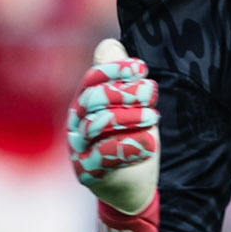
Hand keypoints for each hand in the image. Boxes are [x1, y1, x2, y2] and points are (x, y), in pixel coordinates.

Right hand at [68, 37, 159, 231]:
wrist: (131, 188)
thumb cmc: (130, 141)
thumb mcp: (131, 108)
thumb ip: (121, 79)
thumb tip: (109, 43)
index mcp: (84, 105)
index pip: (93, 80)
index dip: (116, 70)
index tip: (142, 69)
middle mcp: (76, 125)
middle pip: (94, 100)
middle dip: (126, 92)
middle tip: (152, 94)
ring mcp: (78, 150)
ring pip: (98, 125)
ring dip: (131, 117)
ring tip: (154, 118)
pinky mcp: (87, 173)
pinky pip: (104, 155)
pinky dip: (130, 147)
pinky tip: (149, 144)